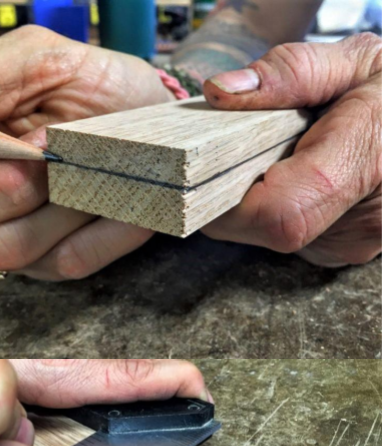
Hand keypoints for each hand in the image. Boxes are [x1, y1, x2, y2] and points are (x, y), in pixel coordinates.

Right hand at [0, 26, 168, 279]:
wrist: (161, 127)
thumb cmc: (99, 89)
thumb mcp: (34, 61)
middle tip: (43, 149)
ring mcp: (11, 237)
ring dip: (53, 203)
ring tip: (88, 168)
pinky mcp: (55, 265)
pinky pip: (64, 260)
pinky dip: (101, 227)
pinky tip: (118, 199)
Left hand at [202, 33, 381, 266]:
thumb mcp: (355, 62)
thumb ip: (289, 73)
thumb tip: (220, 93)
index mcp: (367, 160)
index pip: (275, 212)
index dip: (229, 197)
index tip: (211, 166)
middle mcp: (364, 220)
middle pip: (263, 227)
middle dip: (242, 188)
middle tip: (258, 146)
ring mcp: (354, 243)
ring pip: (271, 234)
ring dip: (262, 198)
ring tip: (291, 158)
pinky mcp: (343, 251)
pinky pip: (290, 235)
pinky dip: (284, 207)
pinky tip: (303, 178)